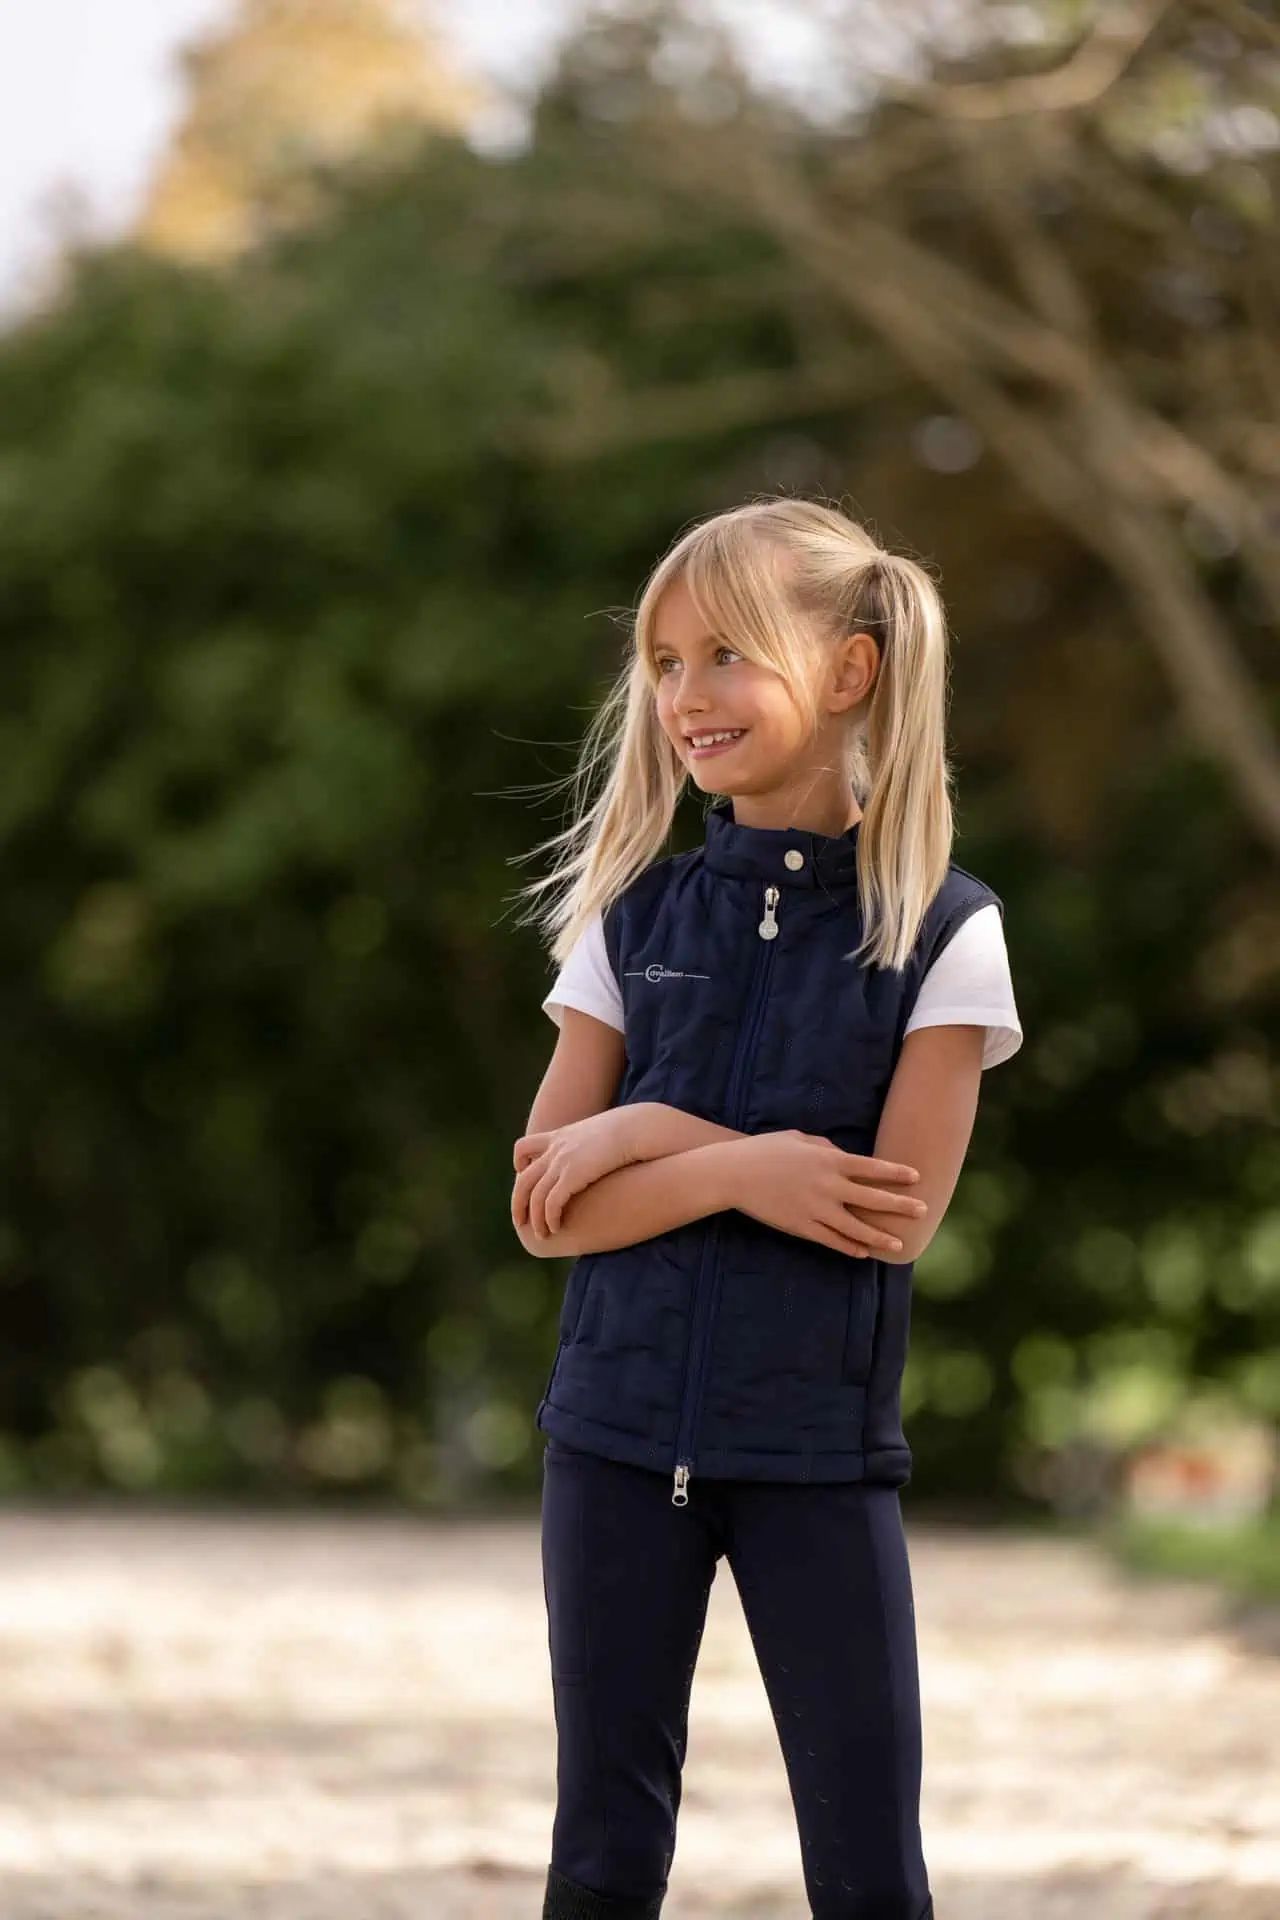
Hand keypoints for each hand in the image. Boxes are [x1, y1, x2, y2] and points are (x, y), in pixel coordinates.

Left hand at [512, 1109, 640, 1238]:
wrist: (634, 1127)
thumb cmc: (626, 1132)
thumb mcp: (600, 1132)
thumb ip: (590, 1143)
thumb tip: (597, 1153)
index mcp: (559, 1136)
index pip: (524, 1146)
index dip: (519, 1163)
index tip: (521, 1176)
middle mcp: (556, 1150)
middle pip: (524, 1179)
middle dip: (518, 1202)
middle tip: (520, 1221)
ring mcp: (562, 1162)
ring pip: (535, 1195)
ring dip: (536, 1218)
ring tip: (542, 1234)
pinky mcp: (572, 1175)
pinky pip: (551, 1202)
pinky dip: (549, 1218)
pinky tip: (555, 1228)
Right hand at [722, 1130, 927, 1257]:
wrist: (734, 1174)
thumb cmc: (765, 1150)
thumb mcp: (797, 1139)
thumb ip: (824, 1146)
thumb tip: (842, 1153)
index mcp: (828, 1160)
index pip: (871, 1167)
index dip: (896, 1173)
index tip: (916, 1177)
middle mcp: (828, 1185)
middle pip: (872, 1198)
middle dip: (900, 1205)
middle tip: (923, 1210)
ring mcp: (815, 1208)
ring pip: (856, 1226)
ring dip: (879, 1235)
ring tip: (899, 1243)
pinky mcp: (801, 1226)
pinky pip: (831, 1239)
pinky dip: (849, 1246)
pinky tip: (863, 1251)